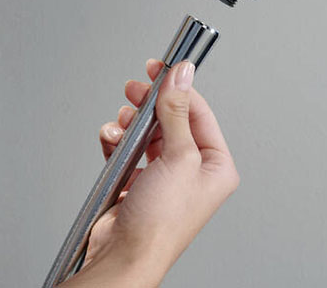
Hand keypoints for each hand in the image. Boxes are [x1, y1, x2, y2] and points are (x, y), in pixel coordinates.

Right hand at [62, 60, 238, 287]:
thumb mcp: (177, 157)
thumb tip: (182, 77)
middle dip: (152, 105)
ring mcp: (165, 179)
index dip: (180, 89)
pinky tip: (111, 141)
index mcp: (216, 166)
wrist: (125, 257)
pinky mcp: (139, 185)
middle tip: (136, 89)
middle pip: (172, 121)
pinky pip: (128, 152)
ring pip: (148, 135)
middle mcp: (193, 172)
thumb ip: (177, 112)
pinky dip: (117, 143)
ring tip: (121, 121)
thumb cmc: (160, 223)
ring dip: (131, 125)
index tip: (163, 69)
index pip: (200, 114)